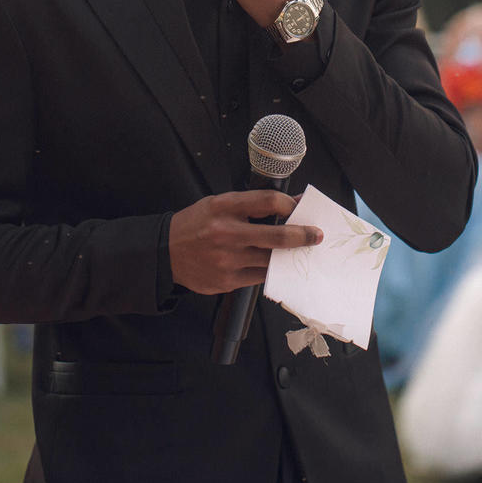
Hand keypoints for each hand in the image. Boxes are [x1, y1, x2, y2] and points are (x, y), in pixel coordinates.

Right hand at [168, 191, 321, 294]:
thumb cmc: (196, 224)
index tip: (299, 208)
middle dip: (302, 236)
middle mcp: (226, 233)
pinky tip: (272, 264)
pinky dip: (268, 270)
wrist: (165, 252)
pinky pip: (258, 277)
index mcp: (224, 207)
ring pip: (270, 260)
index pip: (268, 201)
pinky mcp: (226, 281)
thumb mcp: (219, 204)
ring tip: (297, 251)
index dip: (290, 204)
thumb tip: (288, 205)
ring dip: (288, 256)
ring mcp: (226, 260)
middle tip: (316, 235)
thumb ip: (250, 205)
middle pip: (276, 236)